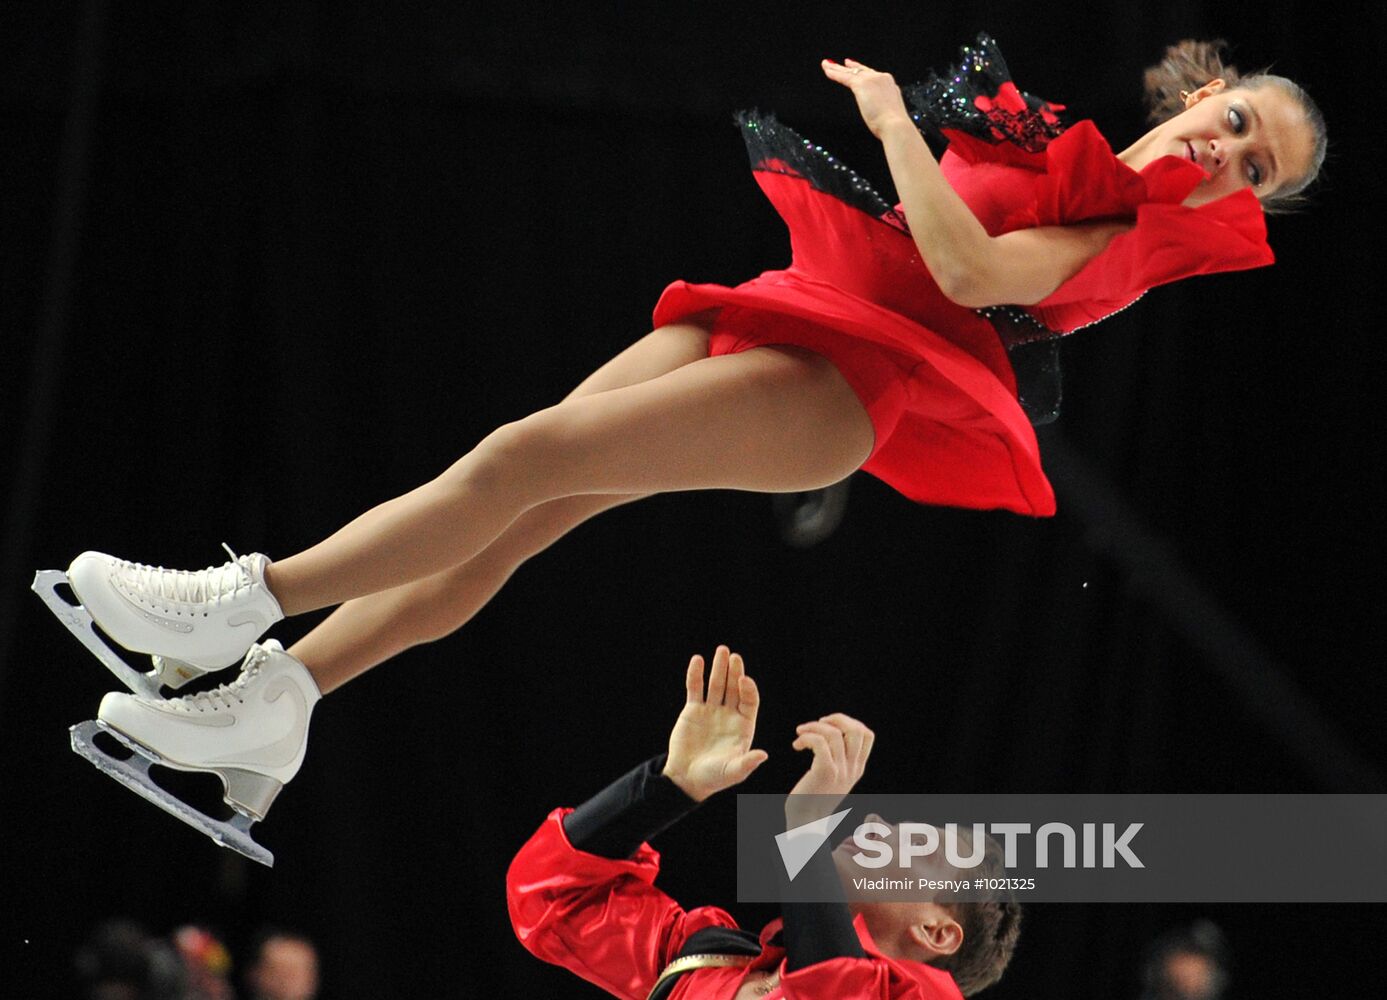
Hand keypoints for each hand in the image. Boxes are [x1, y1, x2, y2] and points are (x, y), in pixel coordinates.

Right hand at [662, 647, 768, 801]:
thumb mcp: (733, 772)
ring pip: (716, 684)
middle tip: (734, 656)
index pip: (749, 702)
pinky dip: (696, 675)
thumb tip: (763, 755)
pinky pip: (695, 688)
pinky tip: (697, 660)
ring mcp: (711, 710)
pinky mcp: (693, 710)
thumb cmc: (714, 777)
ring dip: (718, 668)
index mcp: (743, 726)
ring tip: (721, 650)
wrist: (687, 778)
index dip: (748, 690)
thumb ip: (747, 763)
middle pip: (734, 688)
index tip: (744, 680)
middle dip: (735, 672)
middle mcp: (729, 715)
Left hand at [785, 713, 874, 826]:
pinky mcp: (824, 772)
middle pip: (857, 730)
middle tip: (818, 723)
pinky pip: (819, 742)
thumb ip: (839, 761)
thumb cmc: (814, 799)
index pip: (867, 735)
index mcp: (857, 768)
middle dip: (836, 718)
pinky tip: (796, 746)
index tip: (830, 726)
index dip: (849, 722)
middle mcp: (852, 768)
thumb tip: (832, 735)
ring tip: (800, 733)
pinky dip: (806, 737)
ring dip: (814, 726)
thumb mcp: (835, 779)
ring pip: (834, 733)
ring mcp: (840, 771)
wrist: (806, 824)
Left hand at [822, 58, 913, 139]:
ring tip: (826, 64)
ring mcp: (871, 79)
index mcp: (889, 85)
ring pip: (850, 72)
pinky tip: (827, 70)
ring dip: (836, 68)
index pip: (871, 74)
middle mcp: (881, 78)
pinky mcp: (861, 84)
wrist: (894, 125)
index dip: (860, 70)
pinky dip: (834, 73)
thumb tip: (878, 113)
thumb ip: (882, 108)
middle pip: (860, 70)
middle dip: (847, 67)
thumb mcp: (889, 112)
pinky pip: (844, 77)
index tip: (852, 66)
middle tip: (836, 63)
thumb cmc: (893, 125)